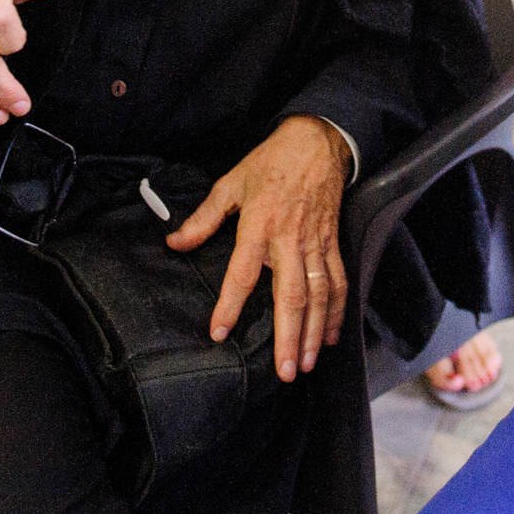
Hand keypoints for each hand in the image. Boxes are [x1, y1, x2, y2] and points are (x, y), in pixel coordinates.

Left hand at [166, 116, 350, 381]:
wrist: (316, 142)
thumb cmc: (270, 163)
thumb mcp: (231, 184)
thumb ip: (203, 219)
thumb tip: (174, 243)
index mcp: (259, 224)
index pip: (242, 273)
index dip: (230, 304)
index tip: (219, 332)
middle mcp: (290, 239)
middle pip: (291, 294)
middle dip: (290, 336)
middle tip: (285, 371)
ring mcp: (315, 243)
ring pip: (320, 295)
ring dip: (314, 332)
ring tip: (306, 364)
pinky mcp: (333, 243)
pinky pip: (339, 282)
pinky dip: (337, 312)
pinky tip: (330, 337)